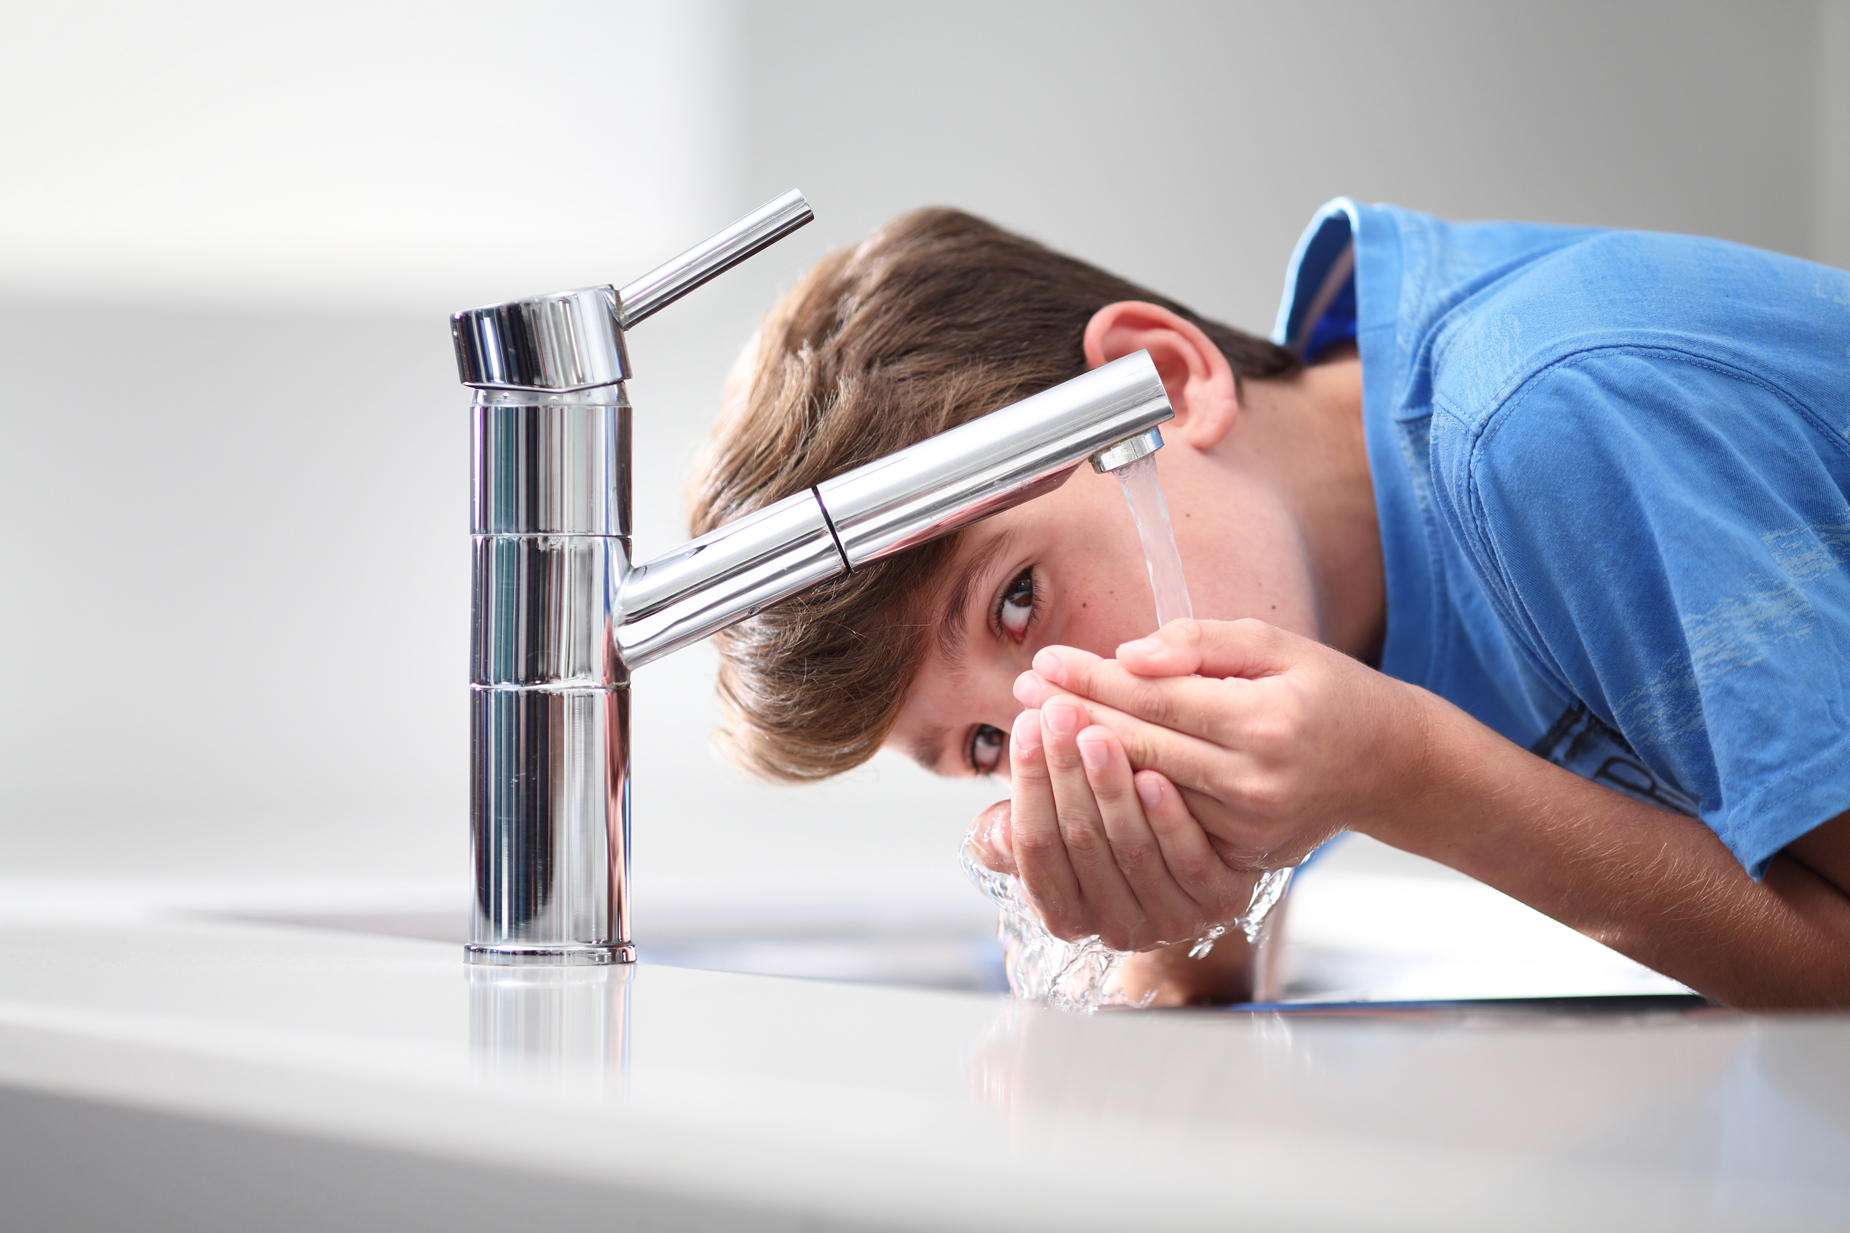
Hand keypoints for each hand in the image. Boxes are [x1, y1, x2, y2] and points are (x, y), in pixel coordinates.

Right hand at [964, 696, 1262, 951]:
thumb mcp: (1057, 832)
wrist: (1204, 856)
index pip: (1035, 845)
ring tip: (1098, 731)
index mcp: (1064, 914)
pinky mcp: (1219, 903)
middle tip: (1060, 710)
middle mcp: (1113, 927)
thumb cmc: (1112, 830)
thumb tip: (997, 830)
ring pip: (1131, 850)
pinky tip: (1154, 775)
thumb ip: (1017, 833)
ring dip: (1111, 788)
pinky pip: (1188, 863)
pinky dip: (1168, 819)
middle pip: (1080, 843)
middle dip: (1065, 771)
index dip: (1029, 782)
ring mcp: (1169, 920)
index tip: (1026, 722)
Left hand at [1013, 618, 1432, 868]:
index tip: (1045, 660)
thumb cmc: (1329, 692)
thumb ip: (1200, 644)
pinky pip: (1163, 828)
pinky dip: (1118, 800)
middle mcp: (1252, 785)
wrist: (1388, 767)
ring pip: (1142, 794)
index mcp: (1263, 724)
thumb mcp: (1276, 645)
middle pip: (1139, 749)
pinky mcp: (1240, 858)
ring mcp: (1245, 831)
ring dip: (1083, 763)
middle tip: (1021, 691)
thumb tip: (1128, 655)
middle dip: (1073, 717)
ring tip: (1034, 729)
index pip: (1156, 699)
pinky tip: (1077, 777)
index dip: (1094, 680)